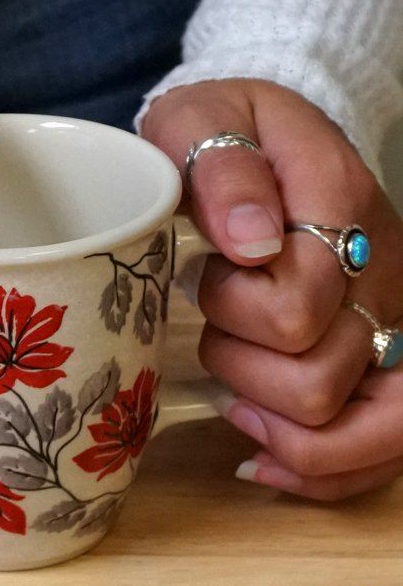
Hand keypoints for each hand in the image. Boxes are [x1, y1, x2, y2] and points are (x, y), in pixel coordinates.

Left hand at [142, 78, 402, 499]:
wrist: (265, 127)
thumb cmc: (222, 126)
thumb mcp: (203, 118)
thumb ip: (222, 168)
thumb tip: (250, 242)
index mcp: (340, 205)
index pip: (296, 306)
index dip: (230, 306)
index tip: (202, 268)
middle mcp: (384, 271)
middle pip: (319, 379)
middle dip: (238, 361)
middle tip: (212, 312)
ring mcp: (395, 319)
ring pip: (363, 432)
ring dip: (273, 418)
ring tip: (232, 375)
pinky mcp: (388, 353)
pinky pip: (384, 448)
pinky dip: (319, 467)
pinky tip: (260, 450)